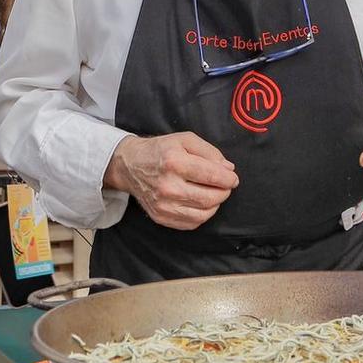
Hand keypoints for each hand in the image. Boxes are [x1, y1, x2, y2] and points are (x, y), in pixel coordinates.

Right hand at [105, 131, 238, 229]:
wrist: (130, 165)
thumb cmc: (160, 150)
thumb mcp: (185, 139)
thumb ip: (210, 151)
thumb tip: (228, 169)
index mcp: (174, 162)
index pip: (212, 176)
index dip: (228, 179)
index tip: (232, 178)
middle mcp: (168, 186)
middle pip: (210, 198)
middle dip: (224, 192)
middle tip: (225, 186)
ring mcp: (163, 205)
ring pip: (203, 213)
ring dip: (215, 204)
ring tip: (213, 193)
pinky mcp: (161, 217)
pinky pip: (192, 223)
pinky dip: (203, 214)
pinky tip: (201, 203)